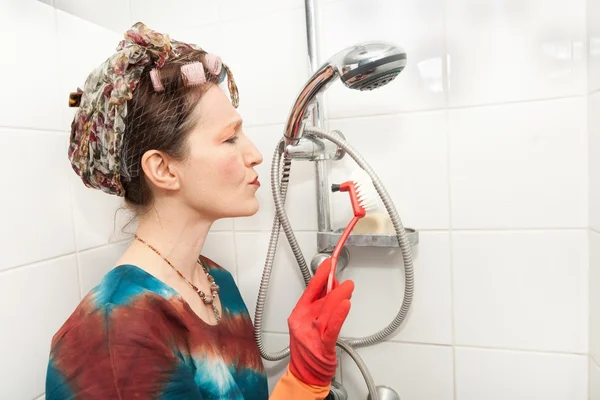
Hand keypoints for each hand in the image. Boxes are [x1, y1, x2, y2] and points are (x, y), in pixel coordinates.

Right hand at [287, 257, 354, 385]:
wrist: (306, 374)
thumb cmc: (308, 349)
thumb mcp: (309, 321)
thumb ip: (320, 305)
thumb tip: (333, 287)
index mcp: (298, 314)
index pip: (310, 290)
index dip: (320, 275)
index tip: (329, 263)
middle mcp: (303, 323)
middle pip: (320, 300)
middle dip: (334, 287)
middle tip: (345, 280)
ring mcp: (311, 334)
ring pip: (327, 311)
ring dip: (339, 296)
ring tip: (349, 287)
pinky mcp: (323, 346)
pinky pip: (332, 328)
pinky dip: (339, 316)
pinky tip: (345, 305)